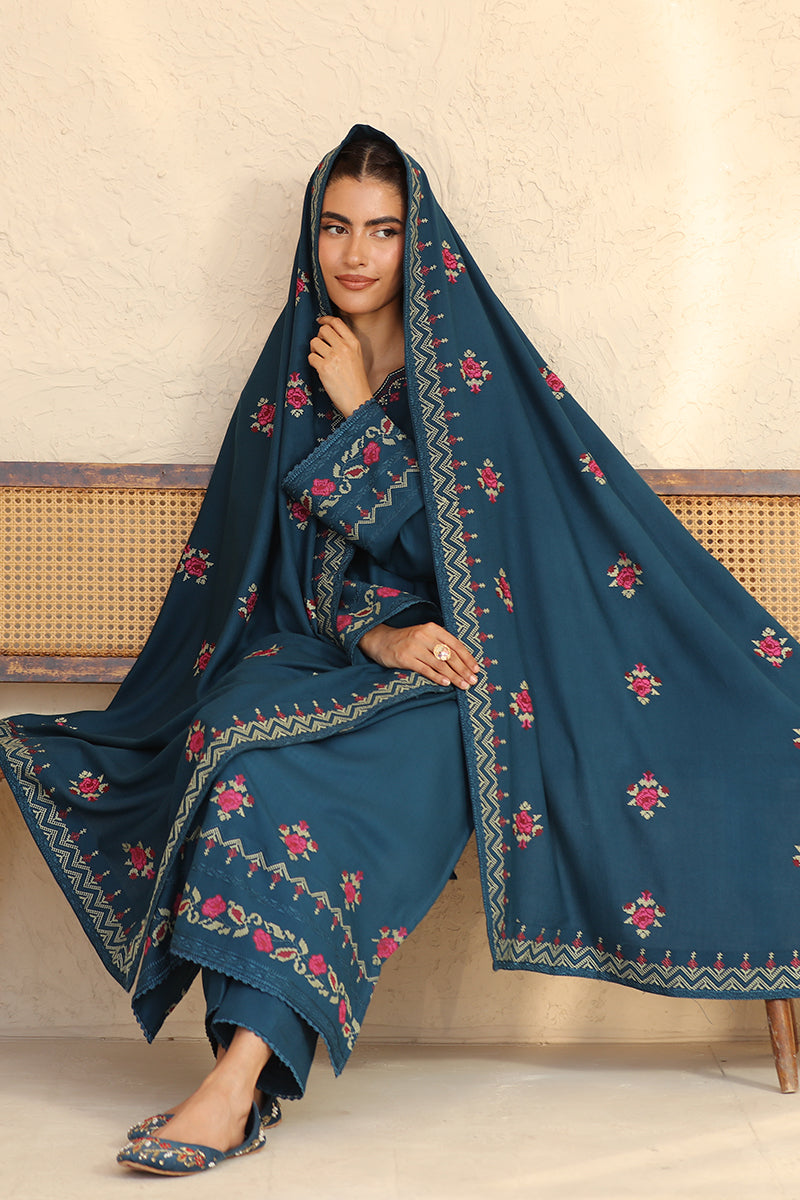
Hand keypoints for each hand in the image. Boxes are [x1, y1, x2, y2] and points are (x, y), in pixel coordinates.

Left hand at [308, 316, 372, 417]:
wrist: (358, 400)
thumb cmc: (357, 382)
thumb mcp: (357, 357)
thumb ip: (346, 344)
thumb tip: (328, 333)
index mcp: (354, 343)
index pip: (337, 322)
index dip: (326, 320)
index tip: (320, 322)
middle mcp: (344, 347)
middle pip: (323, 330)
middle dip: (319, 337)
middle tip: (320, 347)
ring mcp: (334, 357)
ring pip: (314, 342)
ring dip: (314, 350)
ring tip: (320, 359)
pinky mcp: (324, 368)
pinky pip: (311, 357)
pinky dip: (312, 362)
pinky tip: (319, 368)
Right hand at [358, 622, 479, 689]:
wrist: (380, 640)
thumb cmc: (407, 640)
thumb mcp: (425, 635)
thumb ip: (441, 644)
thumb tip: (463, 661)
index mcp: (432, 628)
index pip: (455, 644)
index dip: (467, 658)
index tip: (476, 670)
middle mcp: (424, 636)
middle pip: (449, 655)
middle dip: (463, 670)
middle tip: (473, 681)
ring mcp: (414, 647)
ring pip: (439, 663)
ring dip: (454, 676)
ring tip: (463, 685)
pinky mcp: (405, 658)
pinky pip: (425, 669)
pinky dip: (437, 677)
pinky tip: (446, 683)